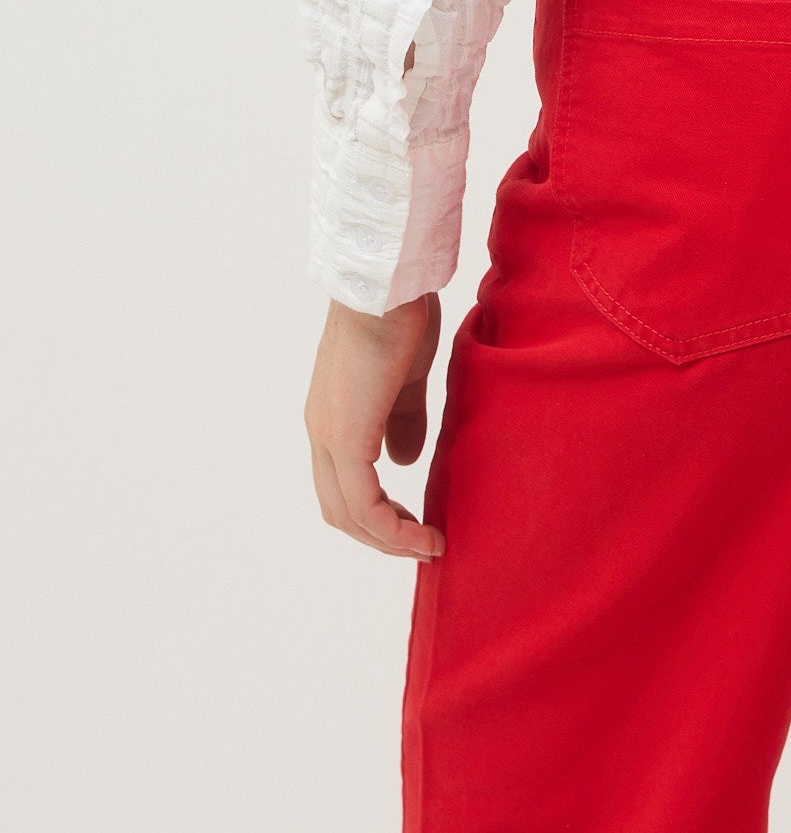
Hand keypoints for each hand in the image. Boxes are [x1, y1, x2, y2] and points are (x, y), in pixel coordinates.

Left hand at [305, 291, 444, 558]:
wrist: (387, 286)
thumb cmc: (399, 317)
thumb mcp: (405, 378)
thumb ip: (403, 419)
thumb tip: (403, 460)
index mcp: (333, 416)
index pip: (343, 484)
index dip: (377, 512)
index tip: (416, 521)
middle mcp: (321, 433)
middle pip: (340, 510)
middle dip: (382, 535)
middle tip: (422, 543)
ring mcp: (329, 437)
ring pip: (348, 514)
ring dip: (389, 540)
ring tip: (427, 546)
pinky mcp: (347, 439)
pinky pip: (364, 504)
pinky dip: (392, 529)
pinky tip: (422, 534)